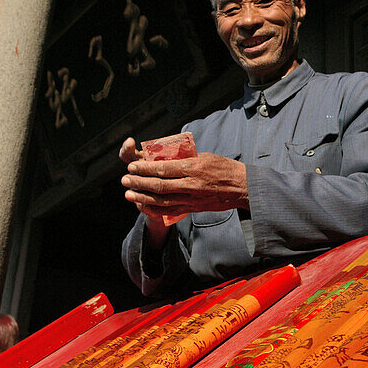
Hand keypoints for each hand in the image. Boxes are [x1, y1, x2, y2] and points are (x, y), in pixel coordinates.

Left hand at [121, 151, 248, 215]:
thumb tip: (166, 158)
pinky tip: (143, 206)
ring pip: (162, 200)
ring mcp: (192, 198)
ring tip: (128, 194)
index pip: (164, 169)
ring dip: (143, 198)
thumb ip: (185, 159)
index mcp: (193, 168)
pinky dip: (155, 209)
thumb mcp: (205, 156)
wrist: (242, 188)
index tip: (132, 166)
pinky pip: (170, 210)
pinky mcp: (193, 208)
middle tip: (125, 180)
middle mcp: (191, 184)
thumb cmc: (224, 168)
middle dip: (139, 183)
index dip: (145, 168)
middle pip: (159, 185)